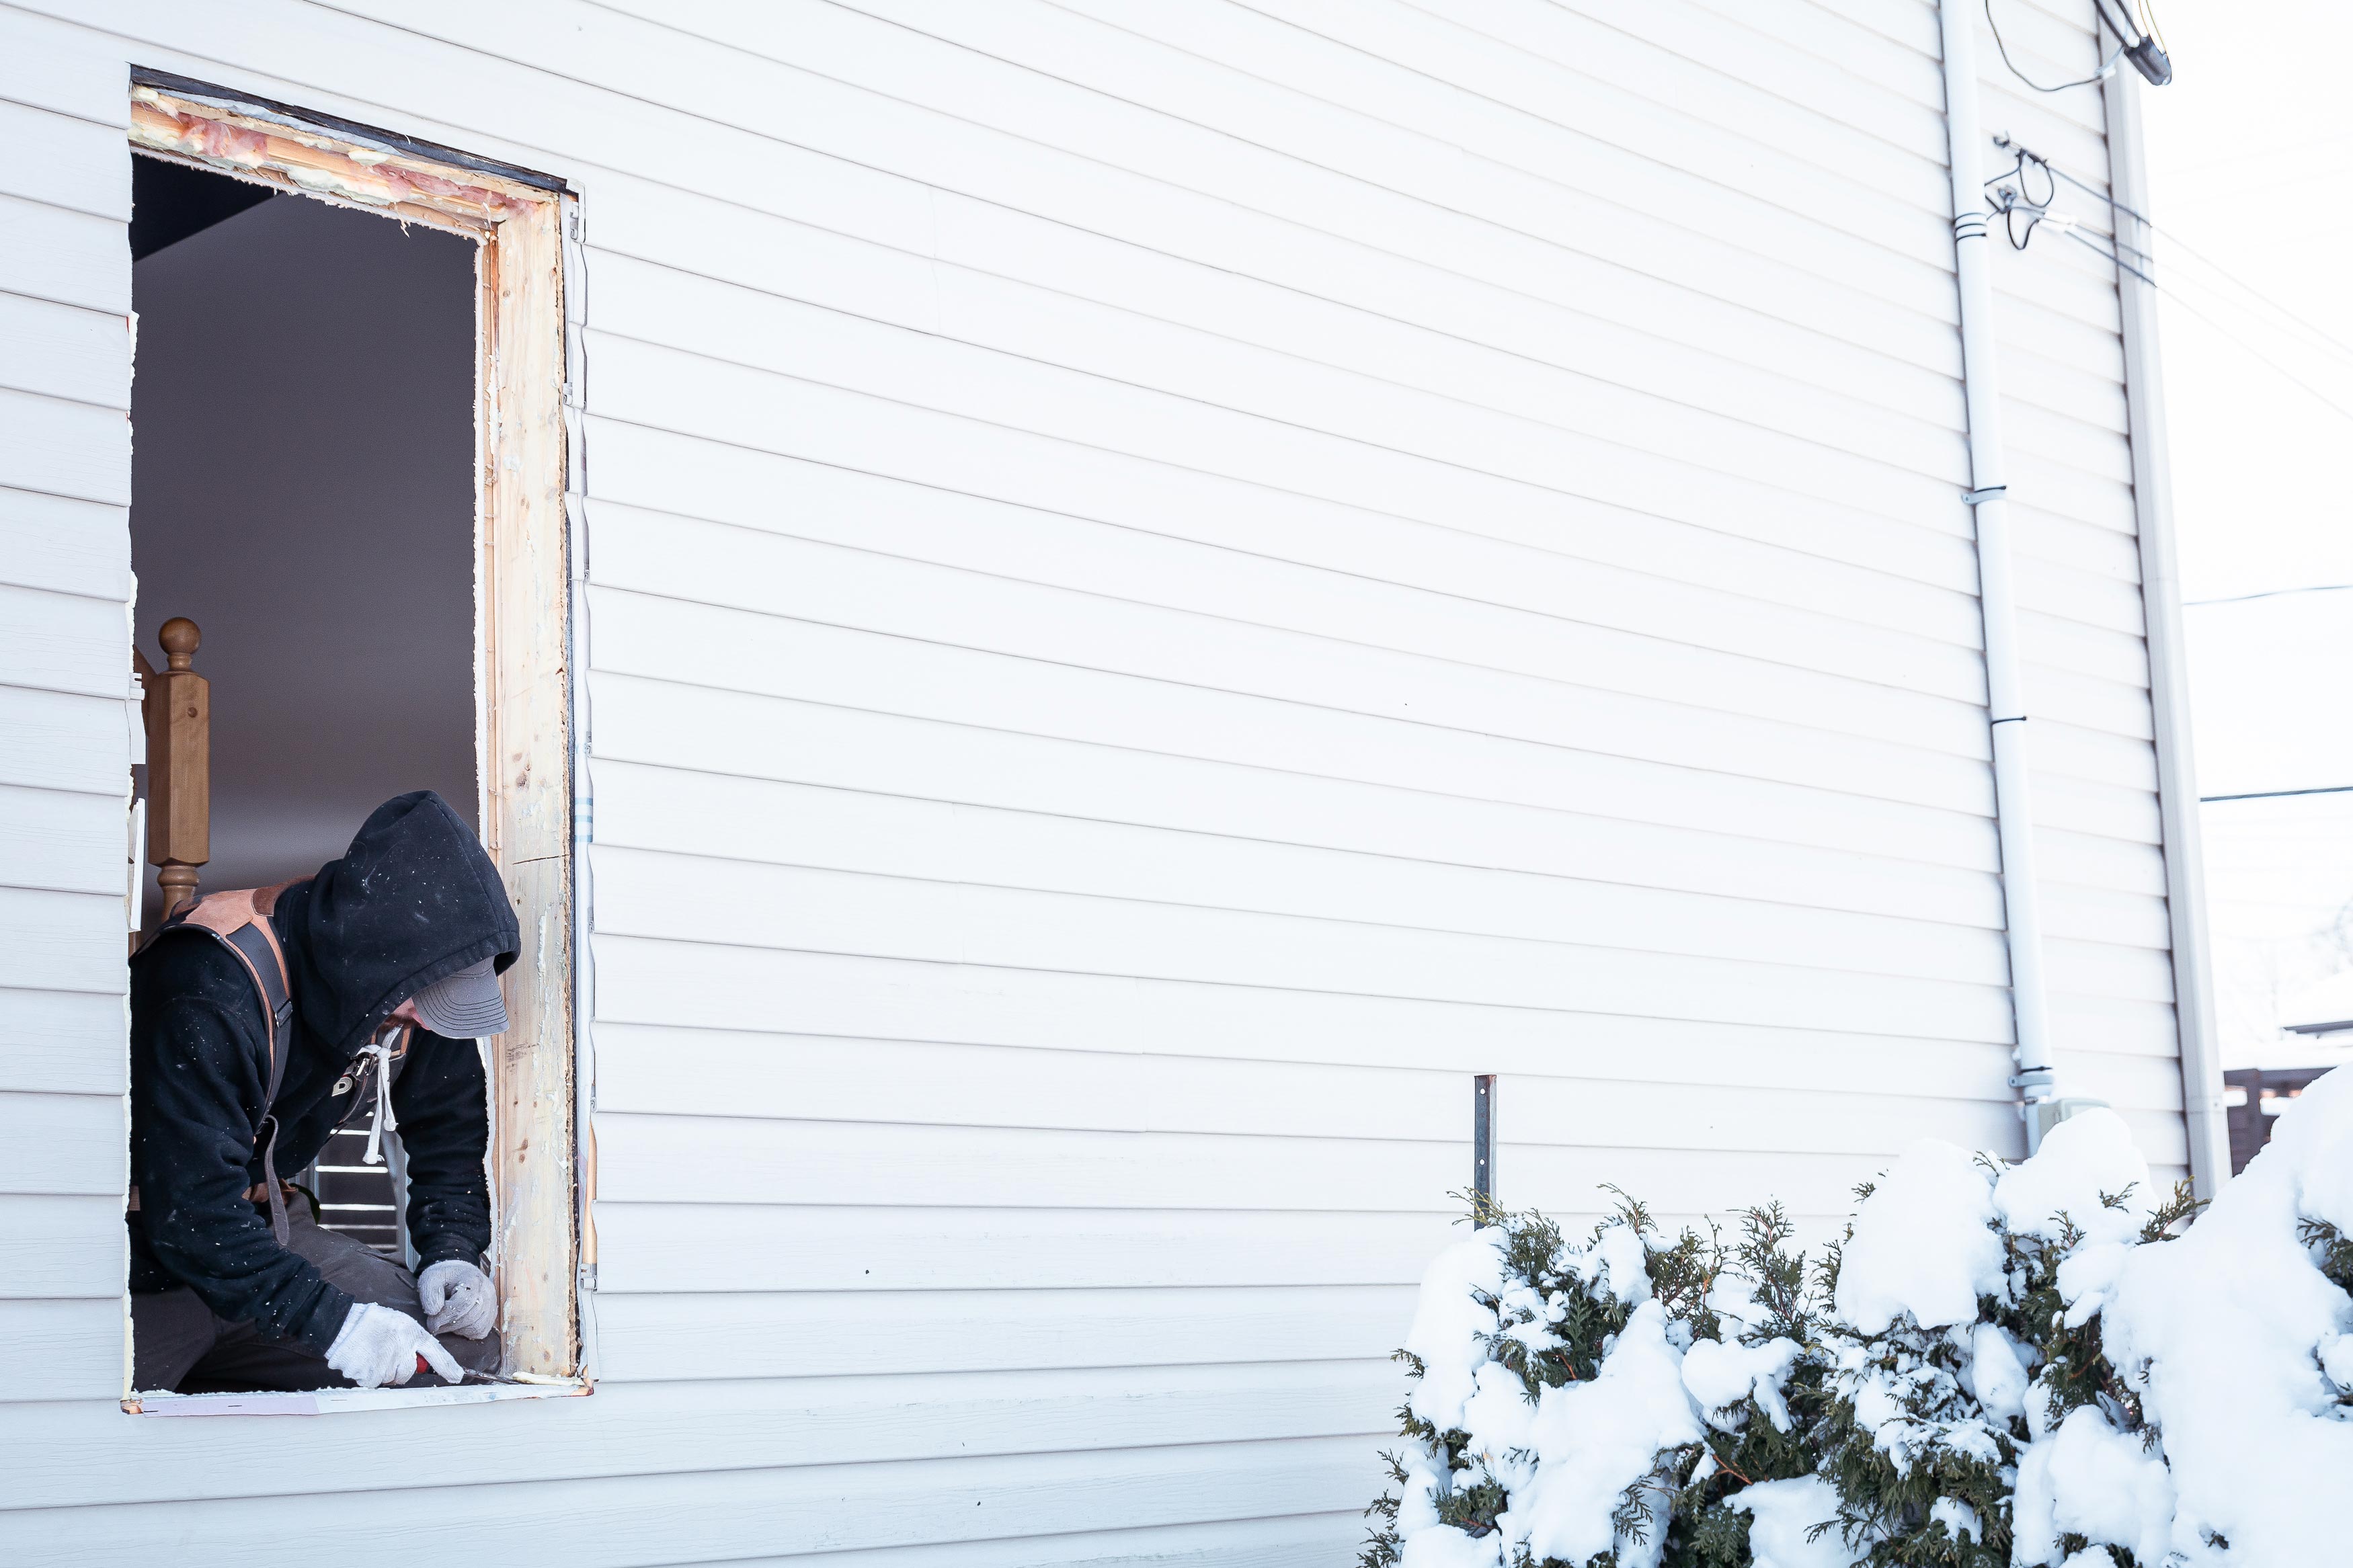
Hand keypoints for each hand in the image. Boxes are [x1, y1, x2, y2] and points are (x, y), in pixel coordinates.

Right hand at [326, 1301, 462, 1388]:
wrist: (341, 1323)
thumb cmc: (370, 1322)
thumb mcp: (399, 1323)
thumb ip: (411, 1341)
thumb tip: (417, 1363)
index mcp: (412, 1333)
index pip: (436, 1352)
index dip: (448, 1366)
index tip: (457, 1377)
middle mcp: (402, 1349)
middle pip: (407, 1373)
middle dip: (397, 1368)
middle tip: (384, 1353)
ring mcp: (385, 1363)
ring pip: (388, 1379)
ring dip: (380, 1370)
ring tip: (370, 1352)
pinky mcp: (368, 1374)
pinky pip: (371, 1382)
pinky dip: (365, 1374)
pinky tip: (361, 1359)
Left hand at [418, 1259, 496, 1339]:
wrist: (458, 1275)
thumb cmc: (444, 1278)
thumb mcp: (431, 1278)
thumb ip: (429, 1292)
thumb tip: (433, 1311)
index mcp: (473, 1279)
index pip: (463, 1302)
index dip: (445, 1314)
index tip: (431, 1318)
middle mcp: (487, 1291)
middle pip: (470, 1317)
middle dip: (449, 1324)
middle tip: (435, 1323)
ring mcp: (492, 1303)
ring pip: (477, 1326)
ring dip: (457, 1329)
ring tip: (446, 1322)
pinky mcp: (492, 1315)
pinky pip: (481, 1331)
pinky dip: (467, 1332)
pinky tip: (457, 1323)